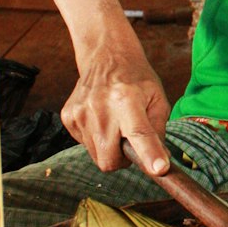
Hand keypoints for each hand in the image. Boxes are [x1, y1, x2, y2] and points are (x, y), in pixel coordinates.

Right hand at [61, 44, 170, 173]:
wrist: (106, 57)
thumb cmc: (136, 80)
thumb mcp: (158, 100)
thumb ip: (158, 132)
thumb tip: (159, 163)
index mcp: (127, 99)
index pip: (139, 133)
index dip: (149, 154)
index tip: (159, 170)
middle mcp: (100, 107)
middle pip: (110, 160)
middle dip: (122, 159)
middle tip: (129, 139)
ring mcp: (80, 113)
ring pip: (97, 156)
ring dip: (109, 148)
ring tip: (115, 124)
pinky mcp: (68, 117)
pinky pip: (85, 145)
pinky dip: (96, 139)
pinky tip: (101, 119)